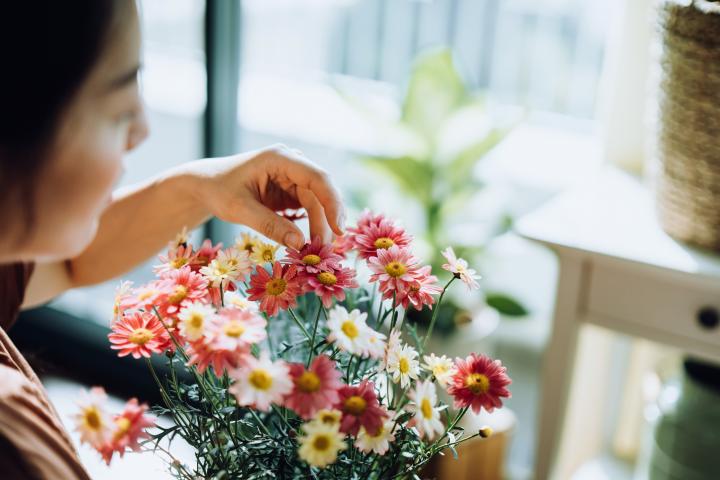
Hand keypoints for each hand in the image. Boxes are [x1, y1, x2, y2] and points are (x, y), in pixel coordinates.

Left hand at [188, 144, 344, 249]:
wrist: (205, 185)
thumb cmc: (218, 191)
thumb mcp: (240, 209)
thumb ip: (270, 225)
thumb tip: (301, 244)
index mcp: (280, 158)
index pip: (317, 178)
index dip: (332, 203)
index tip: (339, 230)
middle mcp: (292, 164)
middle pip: (320, 194)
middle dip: (326, 222)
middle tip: (324, 251)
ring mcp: (293, 178)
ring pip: (317, 204)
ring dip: (320, 227)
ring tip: (316, 251)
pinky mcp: (291, 191)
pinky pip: (309, 209)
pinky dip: (311, 226)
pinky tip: (311, 243)